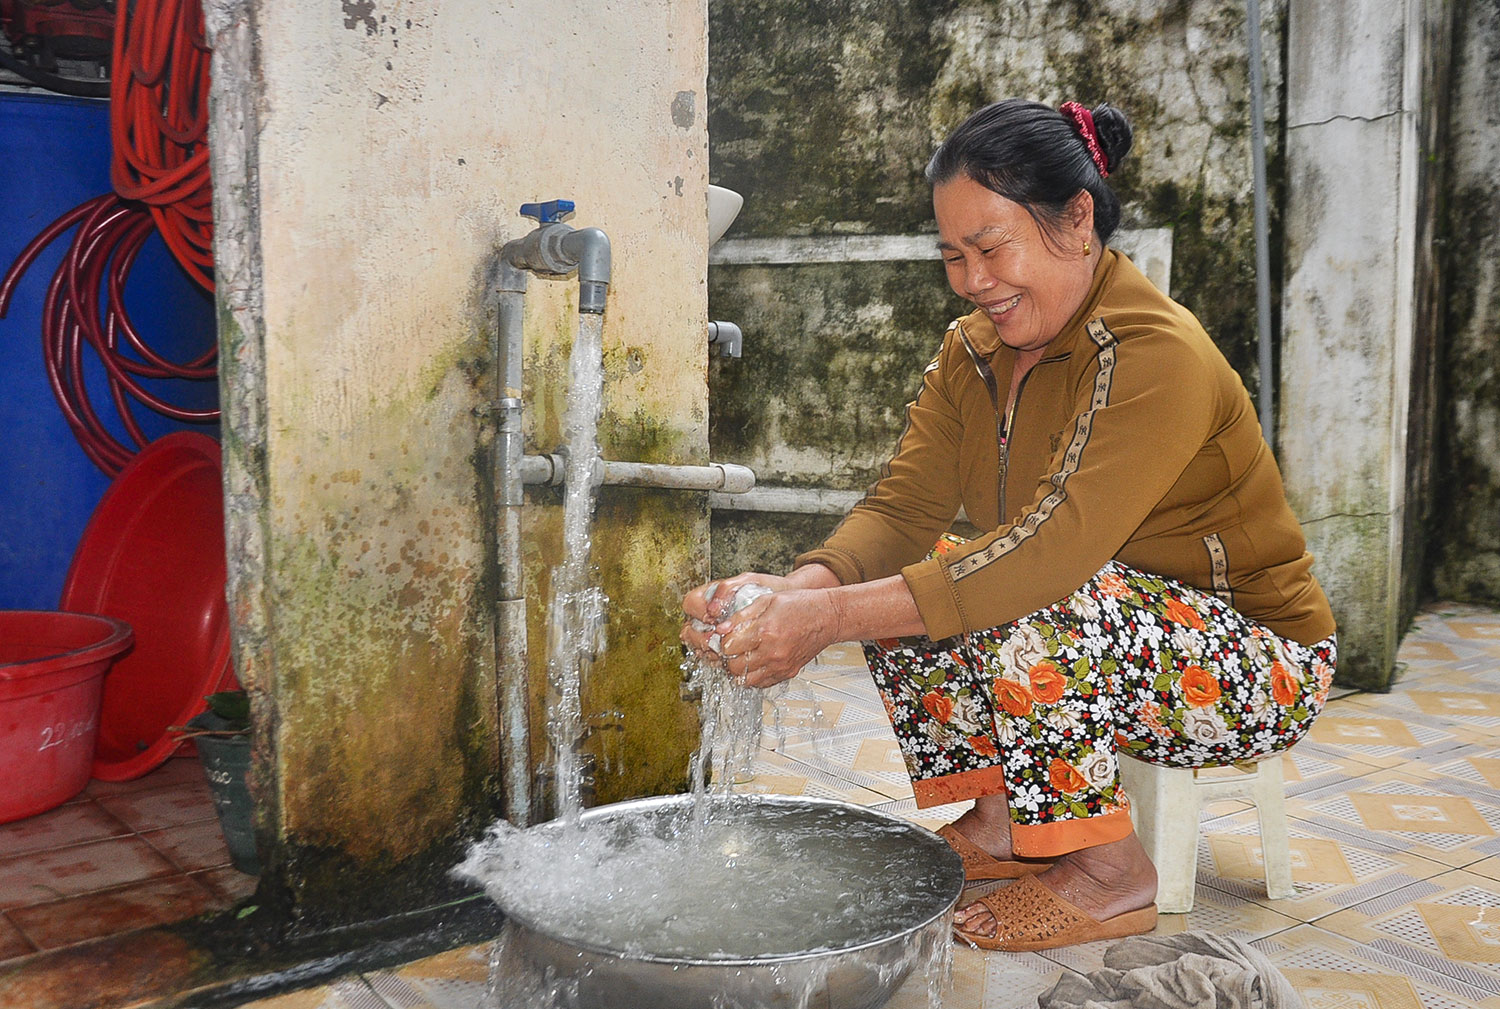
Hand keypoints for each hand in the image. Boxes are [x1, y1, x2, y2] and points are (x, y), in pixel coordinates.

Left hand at [716, 588, 839, 687]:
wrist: (828, 617)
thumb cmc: (802, 605)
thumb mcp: (767, 600)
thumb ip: (742, 615)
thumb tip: (722, 628)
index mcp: (766, 630)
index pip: (729, 646)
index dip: (721, 641)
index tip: (721, 637)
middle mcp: (773, 651)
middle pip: (734, 667)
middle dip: (726, 658)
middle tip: (727, 648)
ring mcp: (781, 665)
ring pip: (746, 680)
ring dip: (737, 670)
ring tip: (739, 656)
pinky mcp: (787, 672)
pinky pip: (762, 683)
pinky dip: (753, 676)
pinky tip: (753, 663)